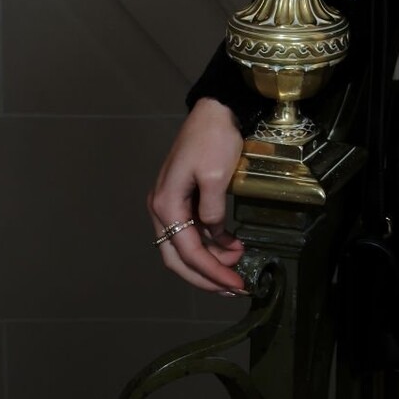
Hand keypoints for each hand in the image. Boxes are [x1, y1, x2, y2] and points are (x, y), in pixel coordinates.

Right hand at [147, 99, 249, 294]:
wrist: (215, 110)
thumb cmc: (214, 138)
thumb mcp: (216, 175)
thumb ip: (213, 211)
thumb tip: (216, 235)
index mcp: (166, 204)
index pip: (188, 251)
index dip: (212, 272)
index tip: (236, 284)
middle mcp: (161, 208)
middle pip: (178, 257)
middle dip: (205, 277)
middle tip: (233, 288)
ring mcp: (169, 204)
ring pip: (184, 247)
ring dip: (209, 261)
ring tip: (237, 267)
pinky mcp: (182, 199)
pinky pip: (192, 231)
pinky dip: (210, 243)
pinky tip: (231, 246)